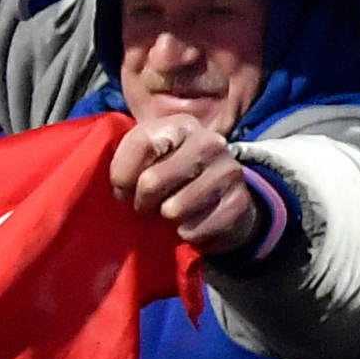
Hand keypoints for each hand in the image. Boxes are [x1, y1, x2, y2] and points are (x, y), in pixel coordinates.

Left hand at [109, 107, 264, 257]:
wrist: (220, 195)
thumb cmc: (169, 176)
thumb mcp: (145, 159)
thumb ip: (125, 163)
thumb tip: (120, 189)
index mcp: (182, 126)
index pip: (140, 145)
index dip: (122, 176)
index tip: (124, 188)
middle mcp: (210, 142)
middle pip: (151, 182)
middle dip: (142, 202)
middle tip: (149, 204)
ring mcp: (228, 171)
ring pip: (173, 210)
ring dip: (167, 219)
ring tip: (172, 211)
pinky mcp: (239, 203)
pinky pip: (194, 230)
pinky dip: (188, 233)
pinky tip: (193, 222)